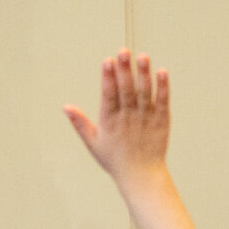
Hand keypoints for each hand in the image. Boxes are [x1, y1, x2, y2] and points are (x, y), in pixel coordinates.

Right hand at [63, 49, 193, 228]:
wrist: (142, 176)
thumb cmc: (115, 160)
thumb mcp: (93, 143)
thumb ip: (80, 123)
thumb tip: (66, 107)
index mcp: (110, 121)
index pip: (108, 95)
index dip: (108, 78)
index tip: (108, 61)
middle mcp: (128, 118)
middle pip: (126, 90)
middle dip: (125, 70)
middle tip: (124, 51)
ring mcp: (146, 118)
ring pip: (145, 92)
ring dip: (144, 74)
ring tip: (142, 57)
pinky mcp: (161, 121)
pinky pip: (162, 101)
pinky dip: (163, 87)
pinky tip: (162, 72)